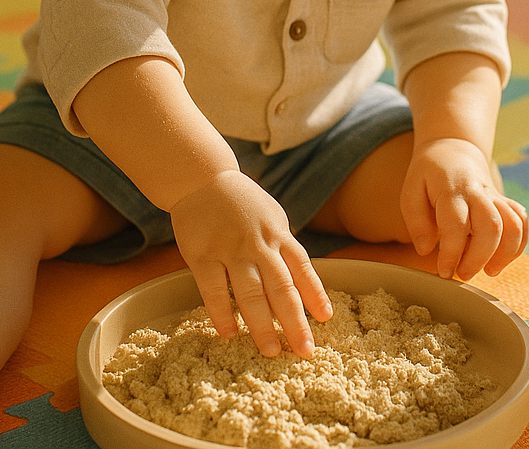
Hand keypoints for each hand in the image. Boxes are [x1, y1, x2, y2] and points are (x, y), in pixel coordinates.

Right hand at [169, 169, 332, 357]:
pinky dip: (222, 313)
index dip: (315, 293)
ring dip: (262, 324)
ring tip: (270, 351)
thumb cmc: (242, 204)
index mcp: (278, 233)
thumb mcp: (272, 218)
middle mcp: (259, 243)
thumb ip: (284, 248)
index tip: (325, 318)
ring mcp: (230, 249)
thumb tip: (303, 284)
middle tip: (304, 349)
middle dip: (295, 320)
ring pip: (250, 292)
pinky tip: (230, 333)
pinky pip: (213, 289)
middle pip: (281, 286)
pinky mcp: (202, 254)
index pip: (302, 267)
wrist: (203, 178)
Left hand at [399, 137, 528, 280]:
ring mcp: (494, 196)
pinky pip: (522, 221)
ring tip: (488, 271)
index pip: (456, 224)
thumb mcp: (411, 191)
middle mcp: (477, 191)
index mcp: (450, 189)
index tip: (444, 272)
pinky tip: (502, 259)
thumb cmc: (428, 175)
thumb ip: (416, 221)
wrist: (453, 150)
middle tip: (463, 274)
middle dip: (479, 258)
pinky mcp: (505, 202)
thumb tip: (426, 251)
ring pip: (513, 225)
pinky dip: (519, 244)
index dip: (451, 253)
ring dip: (505, 254)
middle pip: (491, 227)